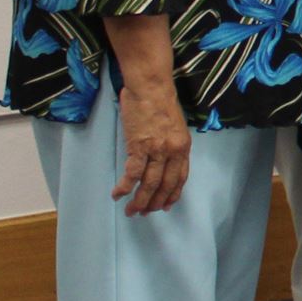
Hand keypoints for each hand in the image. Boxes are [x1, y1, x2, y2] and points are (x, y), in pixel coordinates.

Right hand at [112, 79, 191, 213]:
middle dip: (155, 202)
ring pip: (149, 183)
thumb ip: (171, 144)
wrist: (151, 88)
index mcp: (184, 146)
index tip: (166, 205)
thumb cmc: (161, 102)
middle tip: (145, 213)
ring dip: (140, 200)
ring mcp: (157, 150)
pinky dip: (124, 187)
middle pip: (165, 184)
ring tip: (131, 211)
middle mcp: (173, 151)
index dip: (173, 194)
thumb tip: (162, 161)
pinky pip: (132, 173)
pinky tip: (117, 195)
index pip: (181, 177)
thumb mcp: (175, 126)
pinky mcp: (139, 147)